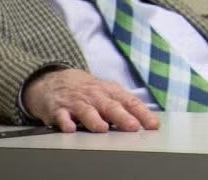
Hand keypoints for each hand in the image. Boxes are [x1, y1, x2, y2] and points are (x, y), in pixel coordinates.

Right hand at [23, 68, 160, 132]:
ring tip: (102, 129)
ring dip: (95, 120)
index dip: (143, 114)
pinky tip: (70, 128)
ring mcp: (77, 102)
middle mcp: (95, 96)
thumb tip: (145, 122)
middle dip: (123, 117)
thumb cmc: (87, 91)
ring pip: (87, 111)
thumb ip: (124, 107)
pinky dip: (65, 122)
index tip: (153, 125)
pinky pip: (62, 116)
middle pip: (111, 107)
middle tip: (133, 127)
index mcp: (111, 92)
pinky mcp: (58, 109)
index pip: (130, 102)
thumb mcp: (107, 93)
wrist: (54, 79)